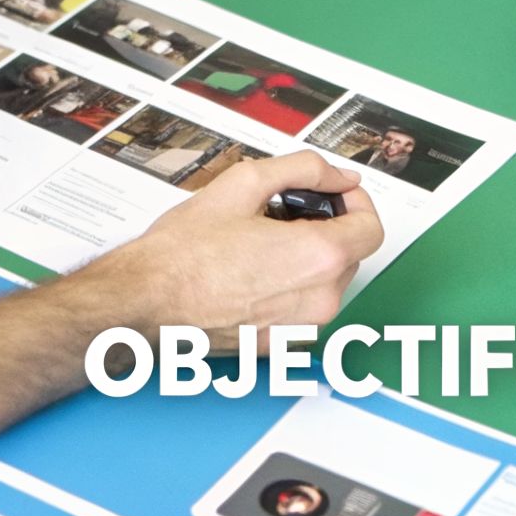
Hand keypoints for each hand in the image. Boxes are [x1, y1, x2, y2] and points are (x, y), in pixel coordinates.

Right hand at [78, 151, 382, 349]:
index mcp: (318, 258)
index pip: (372, 228)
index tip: (336, 193)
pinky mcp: (280, 345)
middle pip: (350, 254)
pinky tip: (250, 270)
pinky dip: (288, 286)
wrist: (143, 304)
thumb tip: (338, 175)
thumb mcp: (243, 184)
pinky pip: (301, 308)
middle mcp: (318, 300)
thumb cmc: (182, 254)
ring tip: (260, 241)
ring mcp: (300, 328)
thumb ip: (303, 170)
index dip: (357, 202)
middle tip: (285, 211)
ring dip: (307, 257)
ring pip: (326, 282)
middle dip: (327, 227)